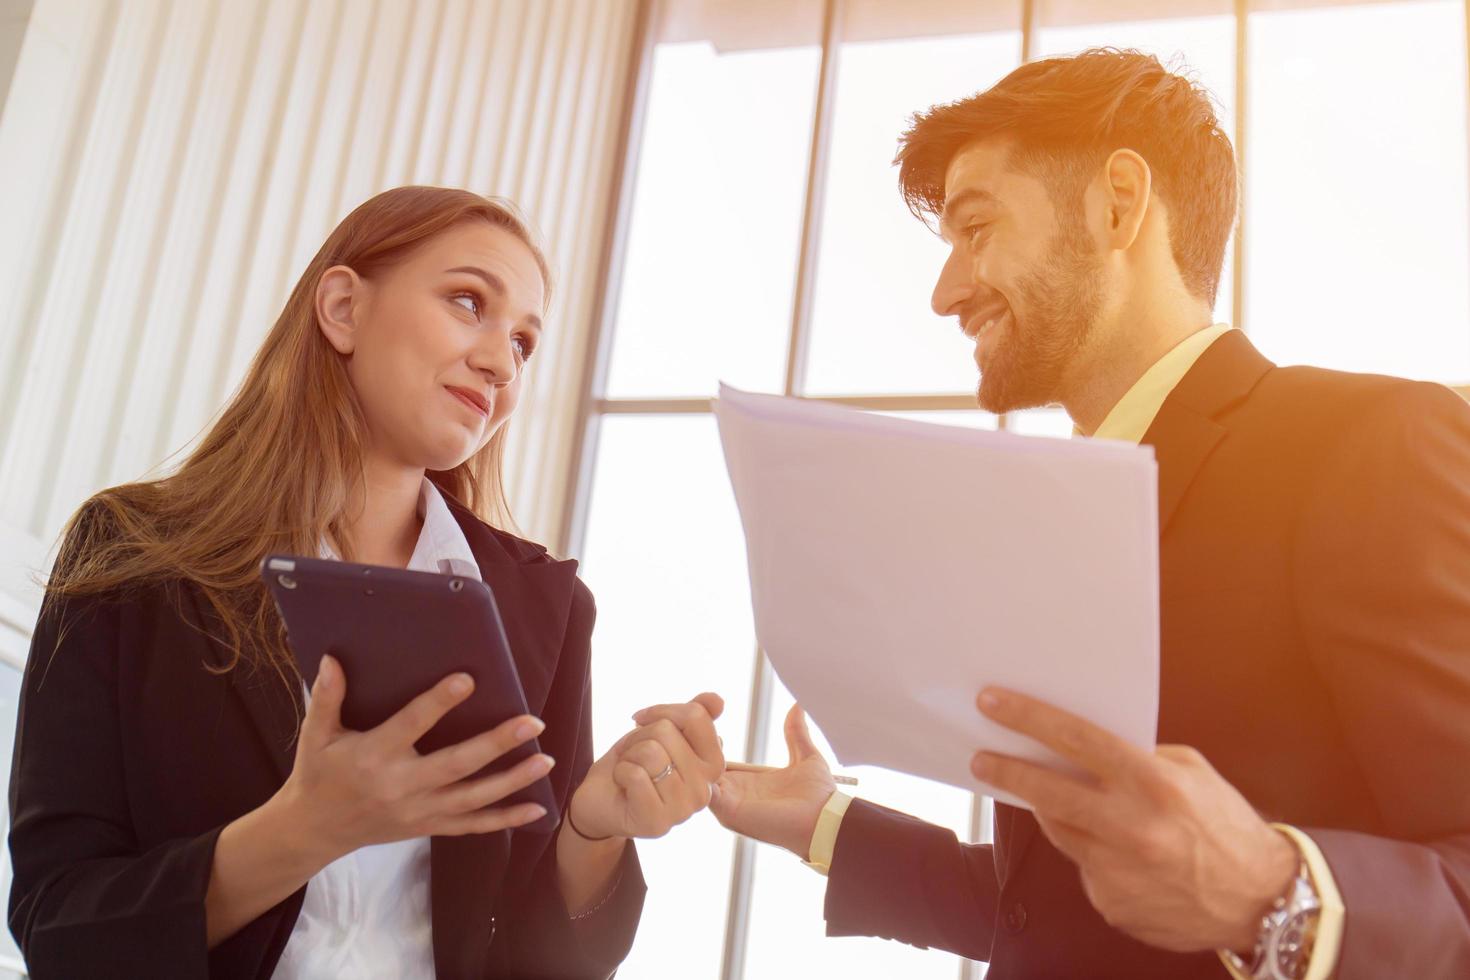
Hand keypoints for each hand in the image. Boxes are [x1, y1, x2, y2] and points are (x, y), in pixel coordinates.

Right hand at [277, 655, 552, 865]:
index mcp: (374, 756)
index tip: (468, 679)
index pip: (412, 725)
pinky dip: (506, 818)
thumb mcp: (316, 735)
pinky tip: (538, 808)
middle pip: (457, 764)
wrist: (314, 830)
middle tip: (532, 723)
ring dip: (513, 780)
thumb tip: (333, 659)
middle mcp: (401, 786)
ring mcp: (419, 811)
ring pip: (473, 797)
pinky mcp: (428, 826)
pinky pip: (472, 825)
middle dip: (497, 744)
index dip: (439, 702)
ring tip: (546, 760)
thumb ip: (327, 698)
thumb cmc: (319, 774)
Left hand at [566, 692, 725, 840]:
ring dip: (629, 755)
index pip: (697, 716)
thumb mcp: (662, 731)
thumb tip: (717, 700)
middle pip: (667, 731)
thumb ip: (692, 716)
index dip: (662, 711)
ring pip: (651, 752)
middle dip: (639, 736)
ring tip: (630, 770)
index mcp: (713, 765)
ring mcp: (684, 809)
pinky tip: (623, 785)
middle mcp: (705, 789)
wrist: (600, 800)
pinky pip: (635, 775)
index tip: (643, 721)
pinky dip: (620, 772)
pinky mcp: (657, 823)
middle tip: (635, 755)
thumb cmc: (634, 763)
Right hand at [709, 704, 835, 858]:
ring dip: (694, 756)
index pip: (714, 759)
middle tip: (696, 720)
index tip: (708, 714)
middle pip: (700, 768)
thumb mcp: (805, 756)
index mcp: (746, 782)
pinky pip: (703, 793)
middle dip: (694, 744)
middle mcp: (733, 794)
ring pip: (697, 779)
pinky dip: (700, 774)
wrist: (827, 819)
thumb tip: (798, 705)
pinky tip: (706, 752)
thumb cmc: (818, 797)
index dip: (707, 738)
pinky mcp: (729, 811)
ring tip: (699, 733)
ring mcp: (728, 804)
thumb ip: (796, 733)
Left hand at [972, 688, 1297, 952]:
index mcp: (1153, 783)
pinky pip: (1085, 869)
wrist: (1261, 901)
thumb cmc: (1226, 826)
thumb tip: (1083, 744)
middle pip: (1047, 792)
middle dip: (1007, 771)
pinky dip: (1091, 855)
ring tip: (1045, 797)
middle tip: (981, 759)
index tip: (993, 705)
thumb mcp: (1192, 772)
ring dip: (1049, 812)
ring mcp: (1117, 870)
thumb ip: (1139, 756)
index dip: (1029, 719)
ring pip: (1060, 831)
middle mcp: (1131, 827)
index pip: (1076, 740)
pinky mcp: (1111, 904)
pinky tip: (1115, 853)